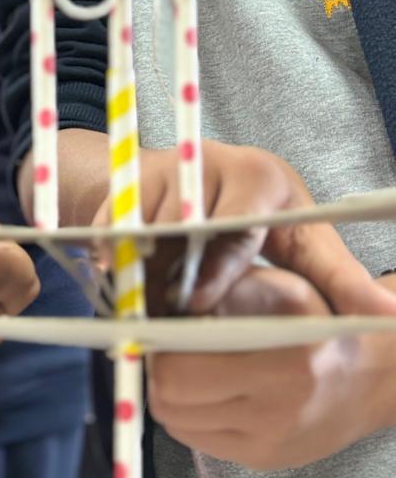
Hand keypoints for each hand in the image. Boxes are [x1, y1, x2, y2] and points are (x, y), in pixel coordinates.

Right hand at [92, 140, 387, 315]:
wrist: (201, 175)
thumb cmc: (264, 215)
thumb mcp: (306, 242)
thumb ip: (342, 281)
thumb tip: (390, 317)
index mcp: (258, 176)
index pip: (234, 222)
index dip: (216, 265)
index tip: (201, 302)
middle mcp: (206, 161)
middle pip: (183, 226)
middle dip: (173, 275)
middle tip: (169, 315)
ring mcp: (162, 166)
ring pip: (141, 226)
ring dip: (141, 272)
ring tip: (148, 308)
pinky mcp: (126, 178)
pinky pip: (109, 224)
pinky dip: (111, 258)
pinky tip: (121, 285)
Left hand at [148, 265, 395, 469]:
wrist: (373, 376)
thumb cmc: (322, 321)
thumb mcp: (279, 287)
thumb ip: (221, 290)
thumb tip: (161, 301)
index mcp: (282, 363)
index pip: (179, 372)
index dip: (155, 347)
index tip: (152, 327)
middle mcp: (276, 412)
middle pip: (169, 402)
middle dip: (156, 370)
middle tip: (161, 344)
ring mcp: (269, 444)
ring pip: (177, 424)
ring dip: (170, 393)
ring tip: (184, 362)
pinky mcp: (264, 460)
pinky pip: (199, 439)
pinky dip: (191, 413)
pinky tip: (207, 387)